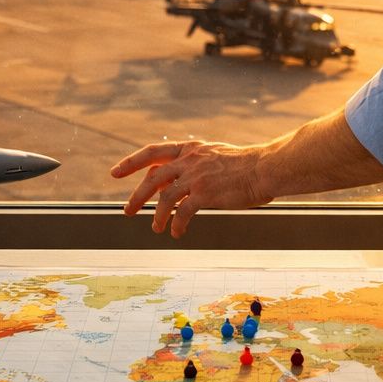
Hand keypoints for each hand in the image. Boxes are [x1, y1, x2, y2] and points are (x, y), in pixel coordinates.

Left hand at [110, 140, 275, 238]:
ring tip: (156, 228)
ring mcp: (196, 176)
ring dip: (157, 216)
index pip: (153, 152)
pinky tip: (176, 232)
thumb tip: (177, 181)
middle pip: (152, 177)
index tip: (116, 171)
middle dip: (137, 196)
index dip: (132, 162)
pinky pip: (182, 213)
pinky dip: (176, 224)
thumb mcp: (215, 156)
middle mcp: (190, 160)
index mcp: (191, 148)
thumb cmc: (247, 165)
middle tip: (127, 211)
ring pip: (164, 198)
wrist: (266, 168)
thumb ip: (195, 165)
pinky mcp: (205, 193)